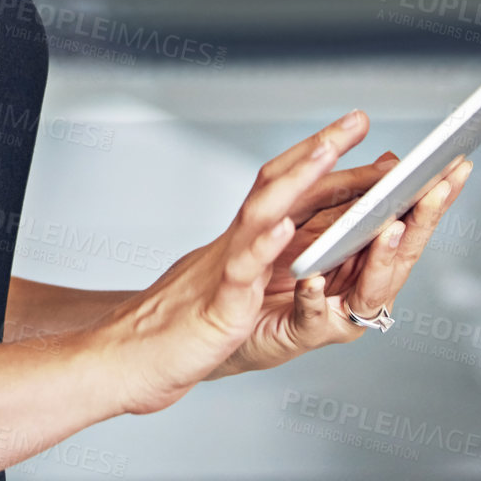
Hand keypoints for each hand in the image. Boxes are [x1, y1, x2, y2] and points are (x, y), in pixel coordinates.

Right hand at [80, 111, 374, 416]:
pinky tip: (284, 227)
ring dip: (296, 180)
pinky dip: (262, 246)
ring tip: (326, 151)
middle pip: (276, 185)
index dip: (319, 156)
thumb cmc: (178, 330)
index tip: (353, 127)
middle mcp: (234, 247)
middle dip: (319, 150)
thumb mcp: (231, 286)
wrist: (126, 360)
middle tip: (355, 120)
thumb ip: (259, 260)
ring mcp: (223, 272)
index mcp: (242, 244)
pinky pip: (240, 272)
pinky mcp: (217, 307)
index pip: (284, 188)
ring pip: (259, 214)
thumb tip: (289, 233)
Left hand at [215, 120, 474, 376]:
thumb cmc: (272, 272)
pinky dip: (315, 298)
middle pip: (400, 256)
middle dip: (421, 221)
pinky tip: (313, 280)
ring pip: (369, 290)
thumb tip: (388, 161)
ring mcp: (335, 314)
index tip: (454, 167)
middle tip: (435, 189)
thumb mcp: (312, 226)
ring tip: (390, 226)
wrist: (224, 318)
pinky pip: (312, 316)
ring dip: (382, 258)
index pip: (408, 227)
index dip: (433, 200)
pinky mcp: (299, 333)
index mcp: (364, 261)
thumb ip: (350, 200)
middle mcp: (358, 290)